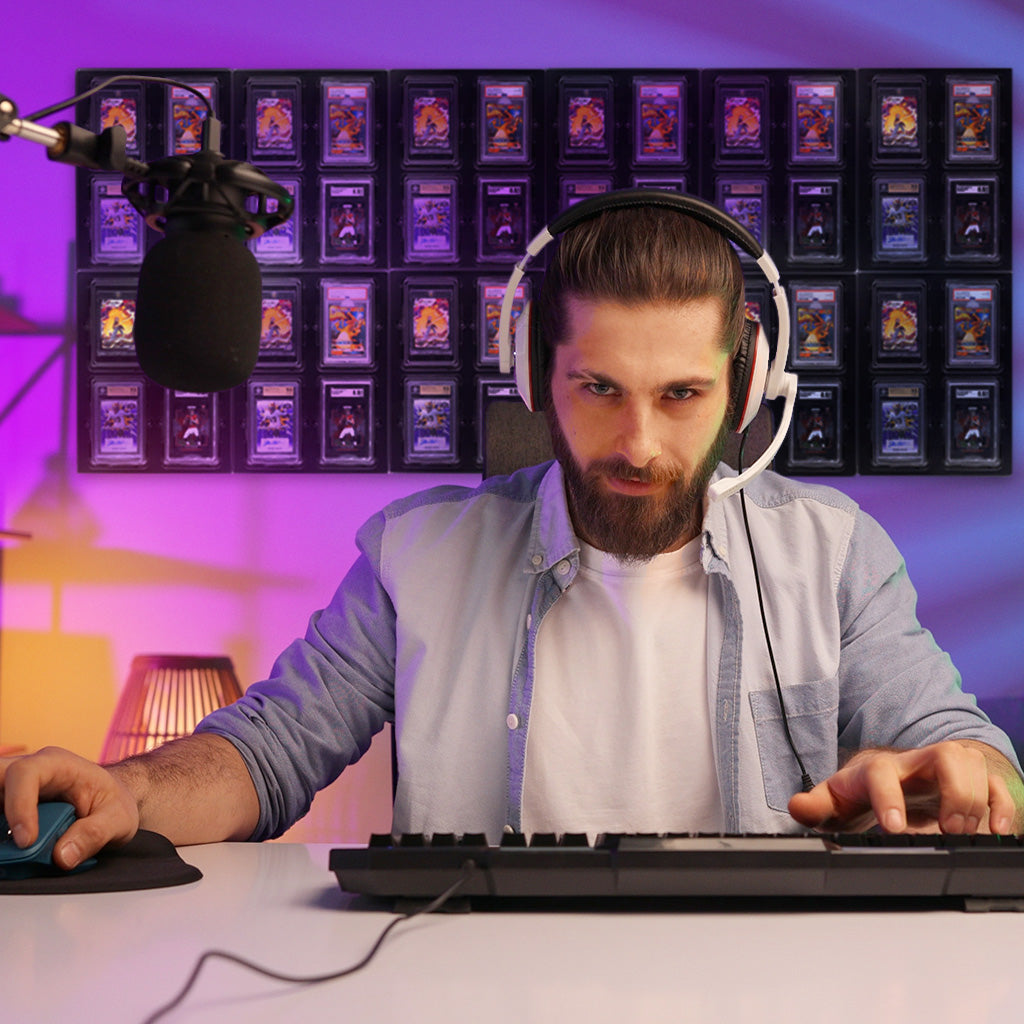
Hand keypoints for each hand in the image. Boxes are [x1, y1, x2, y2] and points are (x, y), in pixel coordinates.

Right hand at [0, 746, 139, 869]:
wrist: (112, 804)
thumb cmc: (113, 802)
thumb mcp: (118, 818)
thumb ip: (94, 834)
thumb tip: (62, 856)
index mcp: (58, 764)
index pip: (25, 774)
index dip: (19, 805)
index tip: (26, 840)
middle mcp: (32, 772)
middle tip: (4, 840)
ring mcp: (17, 791)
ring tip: (10, 853)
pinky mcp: (10, 810)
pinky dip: (1, 837)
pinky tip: (11, 853)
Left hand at [788, 740, 1018, 834]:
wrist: (885, 782)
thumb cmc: (861, 792)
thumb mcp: (835, 801)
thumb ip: (816, 806)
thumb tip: (796, 807)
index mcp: (877, 768)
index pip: (882, 773)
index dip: (889, 798)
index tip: (895, 828)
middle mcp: (913, 763)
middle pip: (943, 755)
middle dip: (952, 791)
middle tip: (948, 830)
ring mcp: (941, 769)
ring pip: (969, 760)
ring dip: (974, 796)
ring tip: (963, 831)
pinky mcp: (966, 781)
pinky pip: (992, 779)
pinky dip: (1001, 802)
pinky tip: (998, 829)